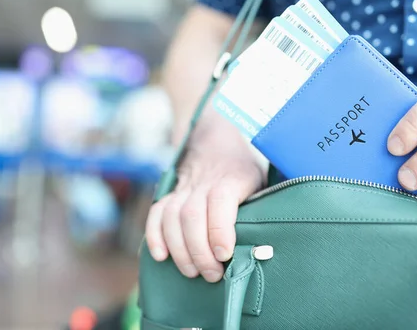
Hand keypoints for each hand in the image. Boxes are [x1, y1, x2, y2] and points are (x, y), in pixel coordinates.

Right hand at [145, 117, 265, 281]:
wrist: (219, 142)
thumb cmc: (244, 172)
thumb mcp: (260, 183)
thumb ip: (258, 208)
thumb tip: (262, 245)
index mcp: (230, 179)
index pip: (220, 202)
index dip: (219, 231)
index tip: (224, 255)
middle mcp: (203, 183)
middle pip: (192, 216)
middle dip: (199, 250)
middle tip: (212, 274)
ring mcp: (184, 188)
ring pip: (171, 217)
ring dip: (179, 249)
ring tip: (192, 272)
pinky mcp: (170, 195)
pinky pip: (155, 213)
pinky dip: (154, 236)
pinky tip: (161, 256)